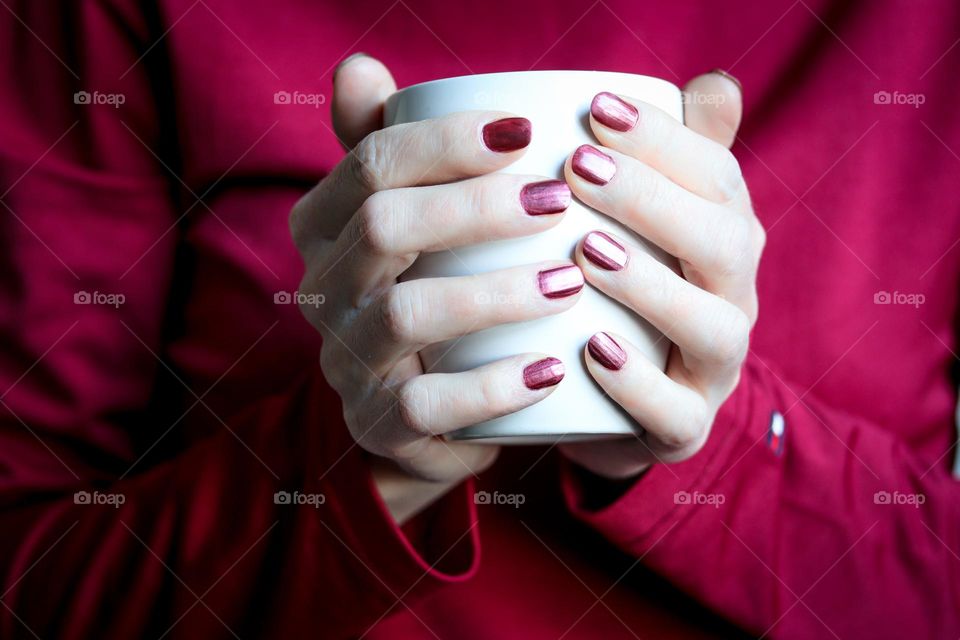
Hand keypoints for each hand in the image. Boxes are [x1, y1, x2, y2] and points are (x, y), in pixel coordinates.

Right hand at [291, 55, 582, 522]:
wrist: (411, 412)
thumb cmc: (423, 290)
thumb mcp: (405, 220)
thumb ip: (387, 147)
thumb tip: (359, 66)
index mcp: (324, 226)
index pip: (369, 164)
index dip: (445, 140)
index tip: (527, 130)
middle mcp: (324, 289)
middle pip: (383, 227)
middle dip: (474, 205)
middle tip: (557, 198)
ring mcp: (347, 361)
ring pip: (405, 314)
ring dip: (493, 292)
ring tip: (568, 278)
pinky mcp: (379, 424)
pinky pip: (426, 407)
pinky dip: (493, 387)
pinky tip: (551, 368)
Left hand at [559, 72, 763, 479]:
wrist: (610, 405)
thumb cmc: (627, 296)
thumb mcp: (650, 227)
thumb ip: (677, 159)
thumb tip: (713, 83)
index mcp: (727, 239)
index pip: (716, 177)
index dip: (662, 140)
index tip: (595, 109)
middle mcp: (734, 299)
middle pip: (725, 244)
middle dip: (654, 200)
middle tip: (580, 168)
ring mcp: (715, 368)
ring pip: (713, 328)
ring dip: (652, 286)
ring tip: (586, 252)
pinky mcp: (686, 428)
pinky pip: (675, 412)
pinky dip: (636, 382)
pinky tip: (590, 349)